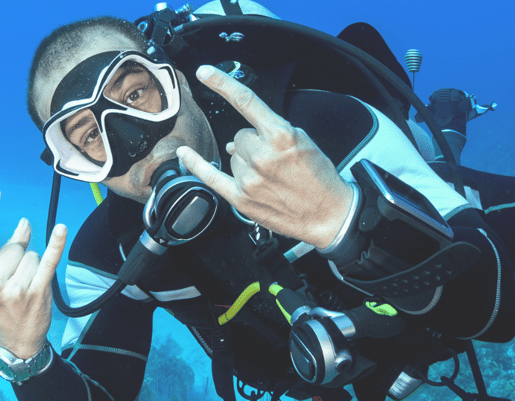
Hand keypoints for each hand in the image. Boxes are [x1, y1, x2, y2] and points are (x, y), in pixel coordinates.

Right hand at [0, 187, 66, 358]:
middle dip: (20, 254)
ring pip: (32, 255)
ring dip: (33, 266)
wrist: (15, 343)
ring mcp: (15, 288)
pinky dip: (56, 244)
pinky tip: (61, 229)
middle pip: (14, 246)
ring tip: (26, 288)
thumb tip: (24, 223)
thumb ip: (3, 253)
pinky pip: (49, 261)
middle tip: (17, 278)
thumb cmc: (2, 308)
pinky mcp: (37, 292)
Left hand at [176, 65, 353, 249]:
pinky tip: (185, 154)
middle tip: (274, 161)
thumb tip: (237, 142)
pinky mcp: (242, 198)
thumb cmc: (319, 178)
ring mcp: (250, 178)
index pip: (245, 100)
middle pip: (239, 136)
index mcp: (280, 135)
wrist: (329, 214)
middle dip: (253, 144)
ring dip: (246, 163)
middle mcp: (262, 156)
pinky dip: (196, 164)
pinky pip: (211, 177)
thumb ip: (270, 133)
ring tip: (270, 178)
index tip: (205, 72)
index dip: (221, 83)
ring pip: (233, 157)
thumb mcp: (304, 142)